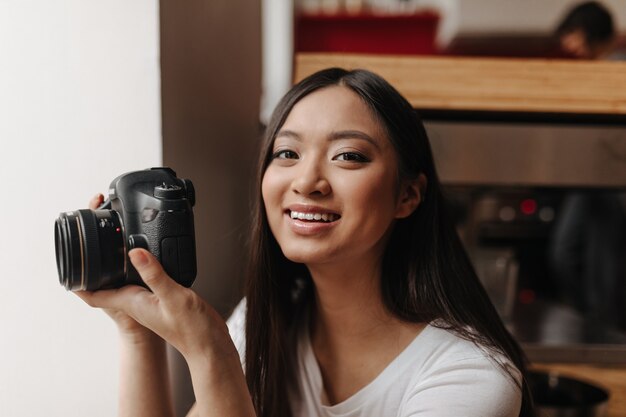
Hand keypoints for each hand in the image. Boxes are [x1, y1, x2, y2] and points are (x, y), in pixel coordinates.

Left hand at [76, 248, 234, 361]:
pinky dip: (138, 270)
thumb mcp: (173, 296)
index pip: (94, 295)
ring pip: (123, 283)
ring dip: (113, 269)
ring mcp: (148, 301)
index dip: (78, 283)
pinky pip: (142, 282)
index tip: (67, 267)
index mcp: (132, 303)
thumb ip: (154, 274)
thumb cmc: (191, 328)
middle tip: (85, 250)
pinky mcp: (162, 298)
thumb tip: (134, 252)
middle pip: (105, 286)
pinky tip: (145, 261)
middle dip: (93, 270)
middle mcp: (137, 302)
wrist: (208, 344)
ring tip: (107, 251)